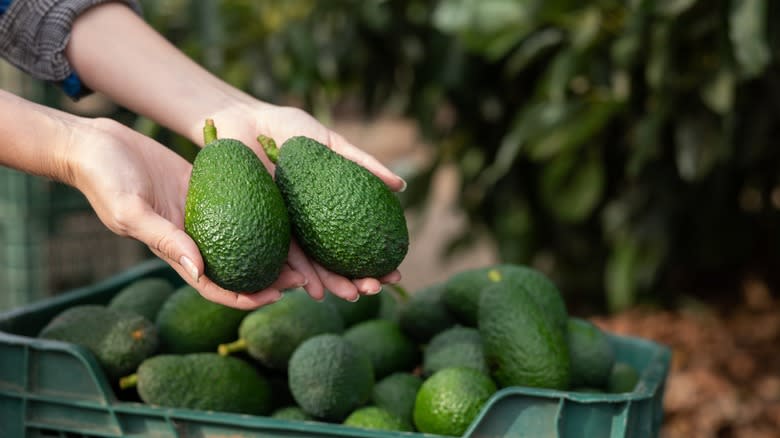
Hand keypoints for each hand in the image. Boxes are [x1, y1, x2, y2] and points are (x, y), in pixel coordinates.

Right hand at [67, 117, 305, 308]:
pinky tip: (288, 207)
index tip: (275, 297)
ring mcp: (201, 214)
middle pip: (238, 266)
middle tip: (304, 278)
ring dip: (273, 247)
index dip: (244, 298)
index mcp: (175, 251)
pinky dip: (262, 210)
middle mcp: (193, 237)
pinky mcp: (204, 189)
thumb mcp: (131, 211)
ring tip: (305, 250)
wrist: (96, 144)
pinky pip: (240, 203)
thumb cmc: (105, 180)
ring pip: (244, 237)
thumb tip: (199, 271)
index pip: (215, 286)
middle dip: (270, 277)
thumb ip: (164, 239)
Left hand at [208, 103, 405, 301]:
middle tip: (375, 289)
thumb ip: (363, 162)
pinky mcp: (262, 227)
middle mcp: (310, 223)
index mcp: (328, 206)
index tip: (396, 274)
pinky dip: (298, 274)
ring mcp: (287, 228)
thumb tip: (401, 186)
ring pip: (313, 265)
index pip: (358, 239)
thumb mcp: (329, 144)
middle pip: (338, 260)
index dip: (378, 260)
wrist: (244, 122)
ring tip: (351, 296)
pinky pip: (283, 255)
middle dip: (359, 280)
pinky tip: (313, 289)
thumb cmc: (288, 130)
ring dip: (332, 284)